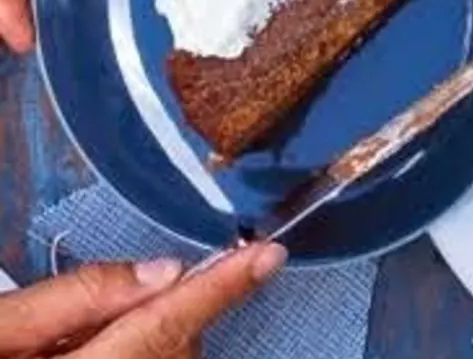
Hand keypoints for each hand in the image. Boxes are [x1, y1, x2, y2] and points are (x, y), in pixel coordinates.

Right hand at [0, 242, 286, 357]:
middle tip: (91, 325)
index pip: (163, 328)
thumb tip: (163, 270)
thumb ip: (73, 298)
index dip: (220, 288)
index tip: (269, 254)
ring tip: (74, 353)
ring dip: (151, 343)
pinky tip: (93, 357)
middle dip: (163, 317)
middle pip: (173, 349)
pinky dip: (140, 357)